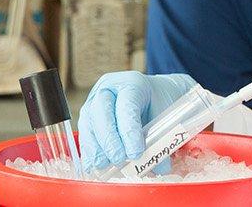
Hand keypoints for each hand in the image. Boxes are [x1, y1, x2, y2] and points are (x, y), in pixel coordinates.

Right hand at [78, 71, 196, 171]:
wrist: (152, 94)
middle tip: (119, 159)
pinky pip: (84, 133)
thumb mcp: (167, 115)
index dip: (129, 131)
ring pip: (88, 123)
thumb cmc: (159, 103)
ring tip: (106, 165)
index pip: (126, 105)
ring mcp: (94, 101)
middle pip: (101, 111)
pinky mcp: (87, 116)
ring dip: (95, 147)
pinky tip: (94, 165)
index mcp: (132, 83)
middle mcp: (108, 89)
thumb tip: (159, 168)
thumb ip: (164, 139)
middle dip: (109, 139)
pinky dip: (89, 151)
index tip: (136, 152)